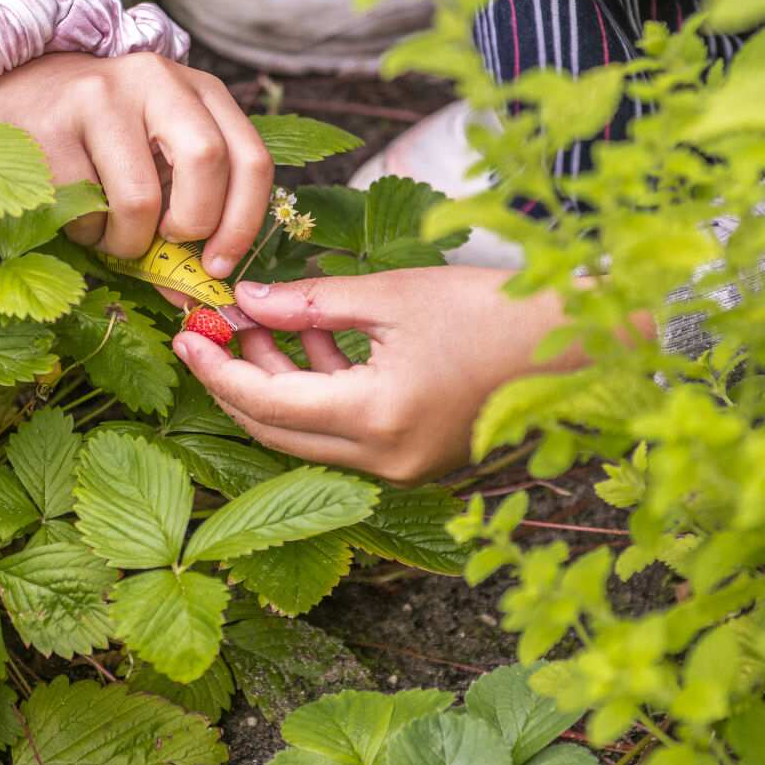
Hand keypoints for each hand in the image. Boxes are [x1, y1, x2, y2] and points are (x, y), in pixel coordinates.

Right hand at [0, 51, 272, 276]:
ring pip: (140, 200)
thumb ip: (189, 211)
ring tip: (112, 230)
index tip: (219, 265)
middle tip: (167, 242)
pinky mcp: (51, 125)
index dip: (243, 223)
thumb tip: (193, 293)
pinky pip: (84, 211)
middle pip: (207, 162)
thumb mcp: (161, 156)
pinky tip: (78, 214)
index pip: (251, 159)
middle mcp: (157, 80)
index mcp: (201, 90)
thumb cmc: (108, 138)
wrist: (24, 89)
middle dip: (193, 224)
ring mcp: (100, 97)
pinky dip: (86, 234)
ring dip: (128, 242)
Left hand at [171, 268, 582, 485]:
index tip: (188, 331)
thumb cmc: (493, 310)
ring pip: (309, 436)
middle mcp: (385, 460)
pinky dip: (319, 395)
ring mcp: (403, 468)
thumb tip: (246, 299)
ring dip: (276, 385)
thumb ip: (311, 303)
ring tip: (256, 324)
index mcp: (377, 417)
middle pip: (277, 432)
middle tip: (209, 331)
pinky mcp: (417, 461)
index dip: (217, 368)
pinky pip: (345, 435)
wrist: (577, 344)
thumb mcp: (392, 295)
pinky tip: (308, 344)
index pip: (266, 404)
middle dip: (235, 380)